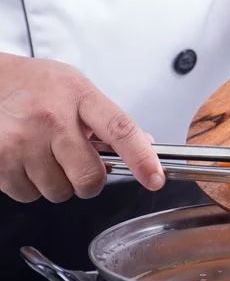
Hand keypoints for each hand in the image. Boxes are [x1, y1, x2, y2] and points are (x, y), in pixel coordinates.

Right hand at [0, 53, 164, 202]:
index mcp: (79, 96)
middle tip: (78, 165)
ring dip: (57, 183)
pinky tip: (25, 160)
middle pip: (89, 177)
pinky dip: (30, 185)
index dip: (142, 159)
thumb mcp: (77, 89)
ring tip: (44, 155)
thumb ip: (109, 119)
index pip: (121, 130)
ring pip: (58, 191)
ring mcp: (22, 140)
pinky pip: (28, 194)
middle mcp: (51, 118)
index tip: (155, 177)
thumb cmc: (35, 85)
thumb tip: (145, 145)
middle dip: (89, 181)